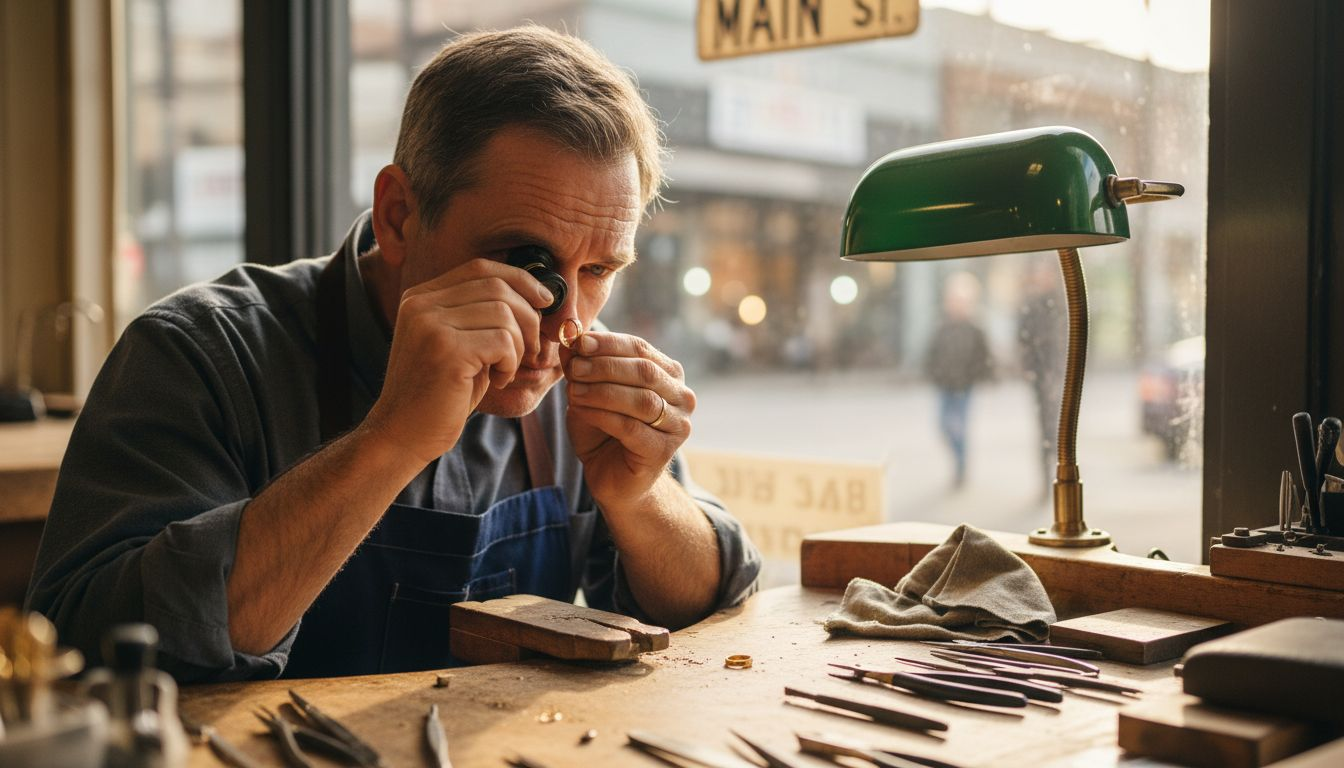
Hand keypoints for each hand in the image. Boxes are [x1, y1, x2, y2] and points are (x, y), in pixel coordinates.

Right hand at [364, 259, 553, 464]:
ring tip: (506, 369)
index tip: (543, 301)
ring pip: (504, 313)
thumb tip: (536, 294)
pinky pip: (502, 341)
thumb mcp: (460, 345)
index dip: (520, 280)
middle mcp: (422, 304)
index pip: (481, 268)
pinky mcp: (446, 350)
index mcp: (422, 297)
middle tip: (531, 348)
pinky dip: (510, 362)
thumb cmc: (441, 394)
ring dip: (519, 345)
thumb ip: (482, 315)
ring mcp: (431, 325)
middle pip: (498, 287)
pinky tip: (498, 380)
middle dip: (528, 317)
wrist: (402, 434)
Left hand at [561, 331, 695, 508]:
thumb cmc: (603, 431)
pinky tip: (580, 410)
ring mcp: (677, 426)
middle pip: (644, 372)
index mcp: (669, 375)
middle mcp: (682, 397)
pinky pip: (631, 427)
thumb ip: (582, 366)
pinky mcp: (663, 452)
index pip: (641, 349)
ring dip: (602, 391)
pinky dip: (602, 415)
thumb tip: (569, 337)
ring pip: (641, 400)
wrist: (611, 477)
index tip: (580, 341)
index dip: (610, 343)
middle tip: (574, 367)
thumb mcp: (588, 391)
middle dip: (605, 366)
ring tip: (573, 390)